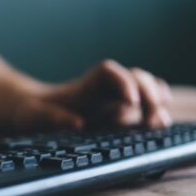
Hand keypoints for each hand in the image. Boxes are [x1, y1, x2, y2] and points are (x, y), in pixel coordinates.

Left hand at [9, 60, 172, 131]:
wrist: (35, 115)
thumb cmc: (33, 114)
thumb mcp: (33, 116)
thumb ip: (52, 117)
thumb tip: (77, 123)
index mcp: (84, 86)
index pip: (109, 72)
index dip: (123, 82)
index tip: (130, 102)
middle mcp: (103, 89)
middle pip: (134, 77)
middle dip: (148, 94)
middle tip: (152, 121)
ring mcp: (114, 99)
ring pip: (145, 88)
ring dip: (157, 101)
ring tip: (160, 123)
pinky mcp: (119, 113)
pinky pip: (145, 105)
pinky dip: (157, 109)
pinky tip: (162, 122)